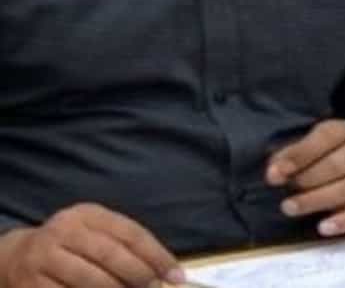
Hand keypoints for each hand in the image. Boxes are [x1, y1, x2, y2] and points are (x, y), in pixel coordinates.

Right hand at [0, 203, 181, 287]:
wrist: (18, 255)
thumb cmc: (70, 245)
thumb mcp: (95, 233)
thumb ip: (124, 245)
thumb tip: (163, 270)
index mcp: (88, 214)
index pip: (130, 233)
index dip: (156, 255)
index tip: (176, 274)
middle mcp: (65, 231)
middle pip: (110, 254)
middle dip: (138, 274)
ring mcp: (45, 257)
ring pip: (89, 278)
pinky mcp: (31, 283)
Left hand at [265, 120, 344, 236]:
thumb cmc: (330, 156)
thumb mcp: (312, 146)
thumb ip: (292, 156)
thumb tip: (274, 172)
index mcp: (344, 131)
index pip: (324, 138)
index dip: (298, 155)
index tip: (274, 174)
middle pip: (337, 165)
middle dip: (306, 181)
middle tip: (284, 197)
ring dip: (318, 200)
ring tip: (293, 209)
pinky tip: (324, 227)